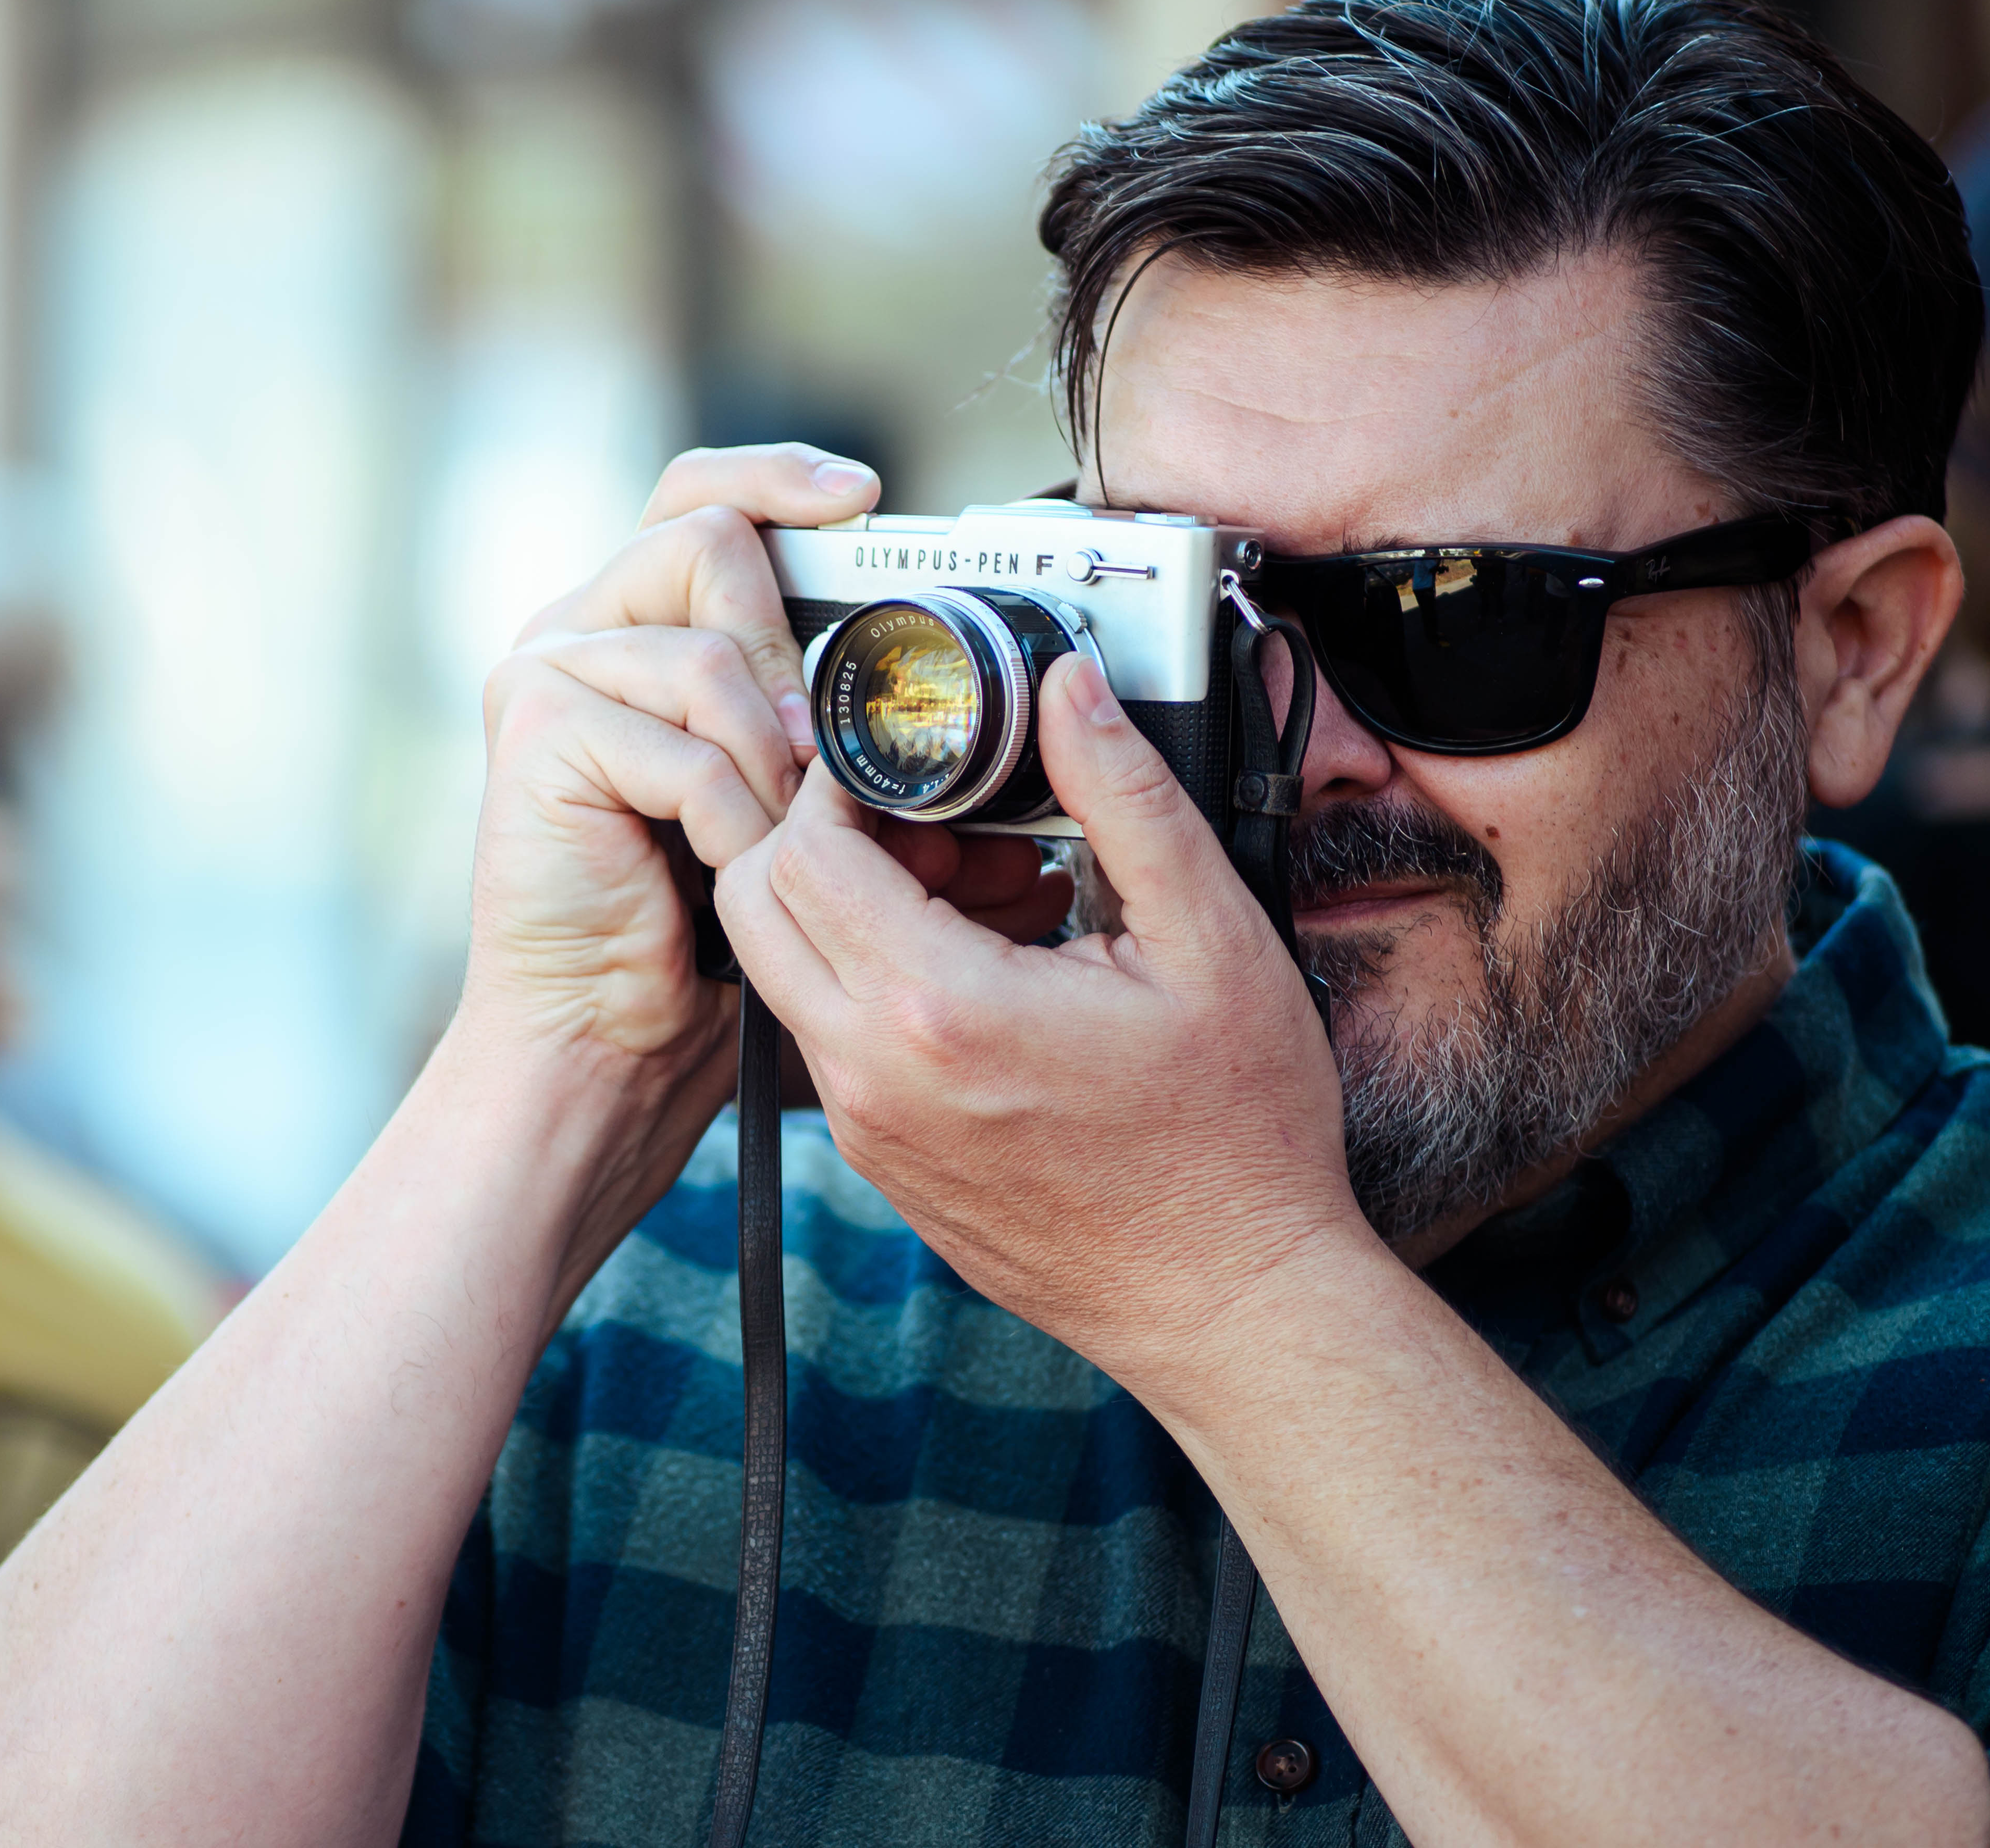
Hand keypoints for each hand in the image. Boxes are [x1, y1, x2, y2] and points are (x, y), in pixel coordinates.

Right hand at [462, 444, 867, 1081]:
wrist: (607, 1034)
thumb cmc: (700, 931)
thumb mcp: (793, 805)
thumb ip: (843, 734)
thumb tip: (982, 706)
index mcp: (637, 625)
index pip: (700, 495)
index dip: (779, 477)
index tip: (862, 500)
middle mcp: (578, 629)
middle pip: (708, 541)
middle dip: (790, 652)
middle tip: (812, 757)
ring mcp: (545, 671)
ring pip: (710, 651)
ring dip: (768, 762)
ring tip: (767, 839)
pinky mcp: (535, 729)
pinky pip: (682, 741)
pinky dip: (727, 817)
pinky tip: (721, 867)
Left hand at [714, 652, 1361, 1374]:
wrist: (1232, 1301)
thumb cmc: (1236, 1140)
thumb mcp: (1209, 938)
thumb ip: (1124, 794)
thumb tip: (1066, 688)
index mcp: (939, 1012)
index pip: (800, 851)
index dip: (839, 782)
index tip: (911, 764)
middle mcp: (872, 1076)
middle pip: (754, 902)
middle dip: (822, 834)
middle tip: (934, 822)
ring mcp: (865, 1127)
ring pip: (784, 970)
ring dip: (849, 906)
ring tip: (981, 894)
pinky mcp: (877, 1160)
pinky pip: (828, 1036)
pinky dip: (873, 978)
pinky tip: (985, 968)